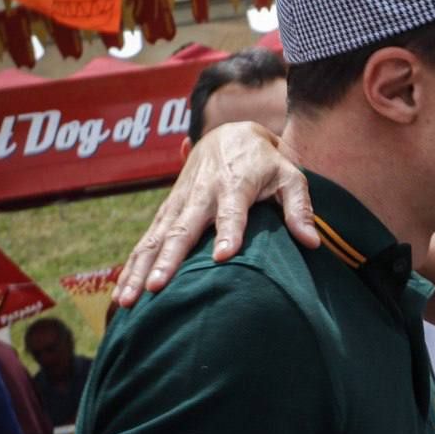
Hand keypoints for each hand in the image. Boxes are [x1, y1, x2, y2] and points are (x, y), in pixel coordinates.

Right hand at [113, 121, 316, 305]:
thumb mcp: (290, 176)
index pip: (232, 212)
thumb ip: (300, 208)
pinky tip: (121, 293)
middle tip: (156, 288)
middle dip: (169, 259)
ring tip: (127, 300)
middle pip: (183, 229)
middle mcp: (202, 193)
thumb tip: (312, 243)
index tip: (223, 257)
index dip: (228, 232)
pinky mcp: (167, 210)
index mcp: (235, 184)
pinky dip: (131, 265)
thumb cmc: (266, 162)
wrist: (230, 133)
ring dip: (140, 268)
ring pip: (156, 237)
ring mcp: (180, 202)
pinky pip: (147, 240)